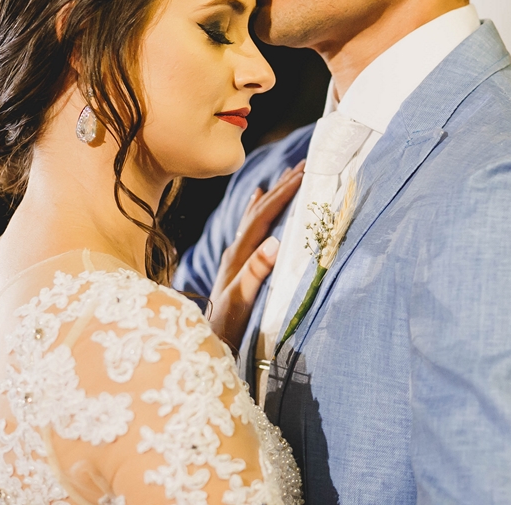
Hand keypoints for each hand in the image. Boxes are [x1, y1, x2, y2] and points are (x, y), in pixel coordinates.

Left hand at [208, 161, 303, 349]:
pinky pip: (248, 227)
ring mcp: (234, 257)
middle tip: (305, 163)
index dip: (284, 193)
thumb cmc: (225, 331)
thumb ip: (256, 273)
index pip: (264, 215)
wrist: (205, 346)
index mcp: (238, 256)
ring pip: (255, 215)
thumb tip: (276, 242)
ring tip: (286, 173)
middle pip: (260, 209)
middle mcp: (234, 251)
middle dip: (282, 185)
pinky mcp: (236, 265)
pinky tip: (255, 198)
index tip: (306, 172)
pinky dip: (255, 208)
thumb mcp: (241, 304)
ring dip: (272, 193)